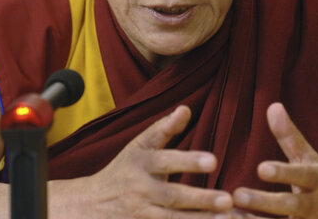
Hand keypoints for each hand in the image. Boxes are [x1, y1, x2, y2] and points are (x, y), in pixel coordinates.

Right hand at [63, 105, 231, 218]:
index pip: (166, 160)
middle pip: (172, 196)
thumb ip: (164, 129)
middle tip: (228, 198)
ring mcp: (140, 213)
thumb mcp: (138, 146)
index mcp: (141, 163)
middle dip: (200, 198)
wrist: (89, 205)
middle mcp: (140, 189)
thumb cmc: (123, 169)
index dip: (188, 160)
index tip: (214, 161)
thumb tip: (186, 108)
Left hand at [233, 102, 317, 217]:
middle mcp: (316, 206)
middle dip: (265, 202)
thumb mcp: (307, 159)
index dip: (283, 173)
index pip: (302, 176)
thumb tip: (274, 105)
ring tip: (227, 215)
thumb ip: (290, 136)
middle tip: (237, 194)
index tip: (261, 168)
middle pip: (292, 205)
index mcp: (317, 180)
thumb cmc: (317, 182)